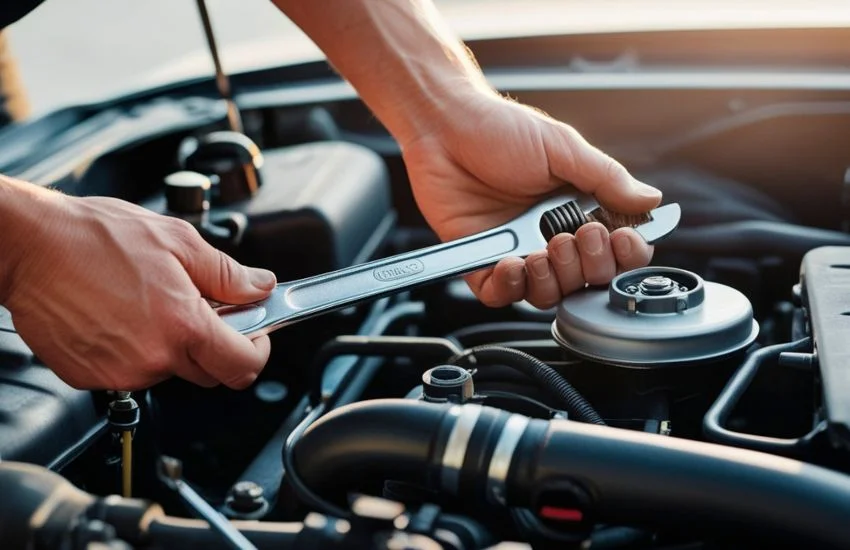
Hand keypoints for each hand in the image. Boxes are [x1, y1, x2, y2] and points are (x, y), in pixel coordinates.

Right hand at [3, 192, 275, 390]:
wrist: (29, 246)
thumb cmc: (93, 237)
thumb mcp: (178, 241)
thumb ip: (228, 273)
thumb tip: (260, 286)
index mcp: (184, 326)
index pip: (243, 366)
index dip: (257, 351)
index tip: (255, 335)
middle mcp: (154, 359)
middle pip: (210, 374)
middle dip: (216, 346)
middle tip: (202, 309)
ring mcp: (119, 373)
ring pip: (169, 373)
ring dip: (172, 346)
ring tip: (150, 303)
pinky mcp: (89, 377)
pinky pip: (130, 372)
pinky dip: (135, 350)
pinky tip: (122, 315)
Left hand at [402, 92, 662, 308]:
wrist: (445, 126)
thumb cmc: (498, 128)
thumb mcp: (562, 148)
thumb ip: (607, 179)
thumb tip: (651, 201)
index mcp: (577, 208)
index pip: (615, 248)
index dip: (624, 254)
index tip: (622, 240)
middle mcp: (550, 234)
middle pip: (586, 279)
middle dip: (588, 266)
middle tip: (574, 237)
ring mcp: (516, 249)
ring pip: (547, 294)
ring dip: (553, 281)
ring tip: (542, 252)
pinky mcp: (481, 261)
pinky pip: (501, 295)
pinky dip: (510, 289)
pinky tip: (512, 264)